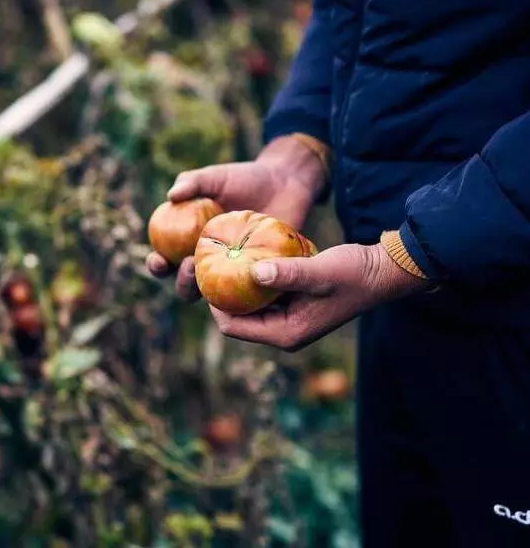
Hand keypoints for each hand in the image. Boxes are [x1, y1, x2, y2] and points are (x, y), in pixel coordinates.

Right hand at [146, 135, 327, 301]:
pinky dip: (246, 291)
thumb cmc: (244, 179)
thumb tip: (171, 196)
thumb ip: (193, 182)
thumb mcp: (217, 177)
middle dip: (182, 282)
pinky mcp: (259, 276)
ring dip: (211, 291)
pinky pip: (250, 290)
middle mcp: (207, 261)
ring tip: (218, 272)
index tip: (159, 259)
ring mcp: (233, 272)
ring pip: (216, 295)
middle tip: (190, 264)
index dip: (156, 265)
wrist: (283, 183)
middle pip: (185, 285)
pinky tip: (249, 280)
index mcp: (188, 243)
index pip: (164, 260)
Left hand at [209, 243, 431, 351]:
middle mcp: (284, 332)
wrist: (383, 271)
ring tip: (221, 258)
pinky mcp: (294, 305)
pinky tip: (245, 256)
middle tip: (207, 263)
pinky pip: (263, 295)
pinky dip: (253, 279)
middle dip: (222, 294)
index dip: (214, 303)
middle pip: (237, 317)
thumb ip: (287, 273)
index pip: (233, 326)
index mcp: (286, 334)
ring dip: (236, 285)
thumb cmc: (354, 273)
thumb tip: (252, 272)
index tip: (205, 274)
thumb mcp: (319, 271)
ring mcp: (288, 319)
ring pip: (249, 305)